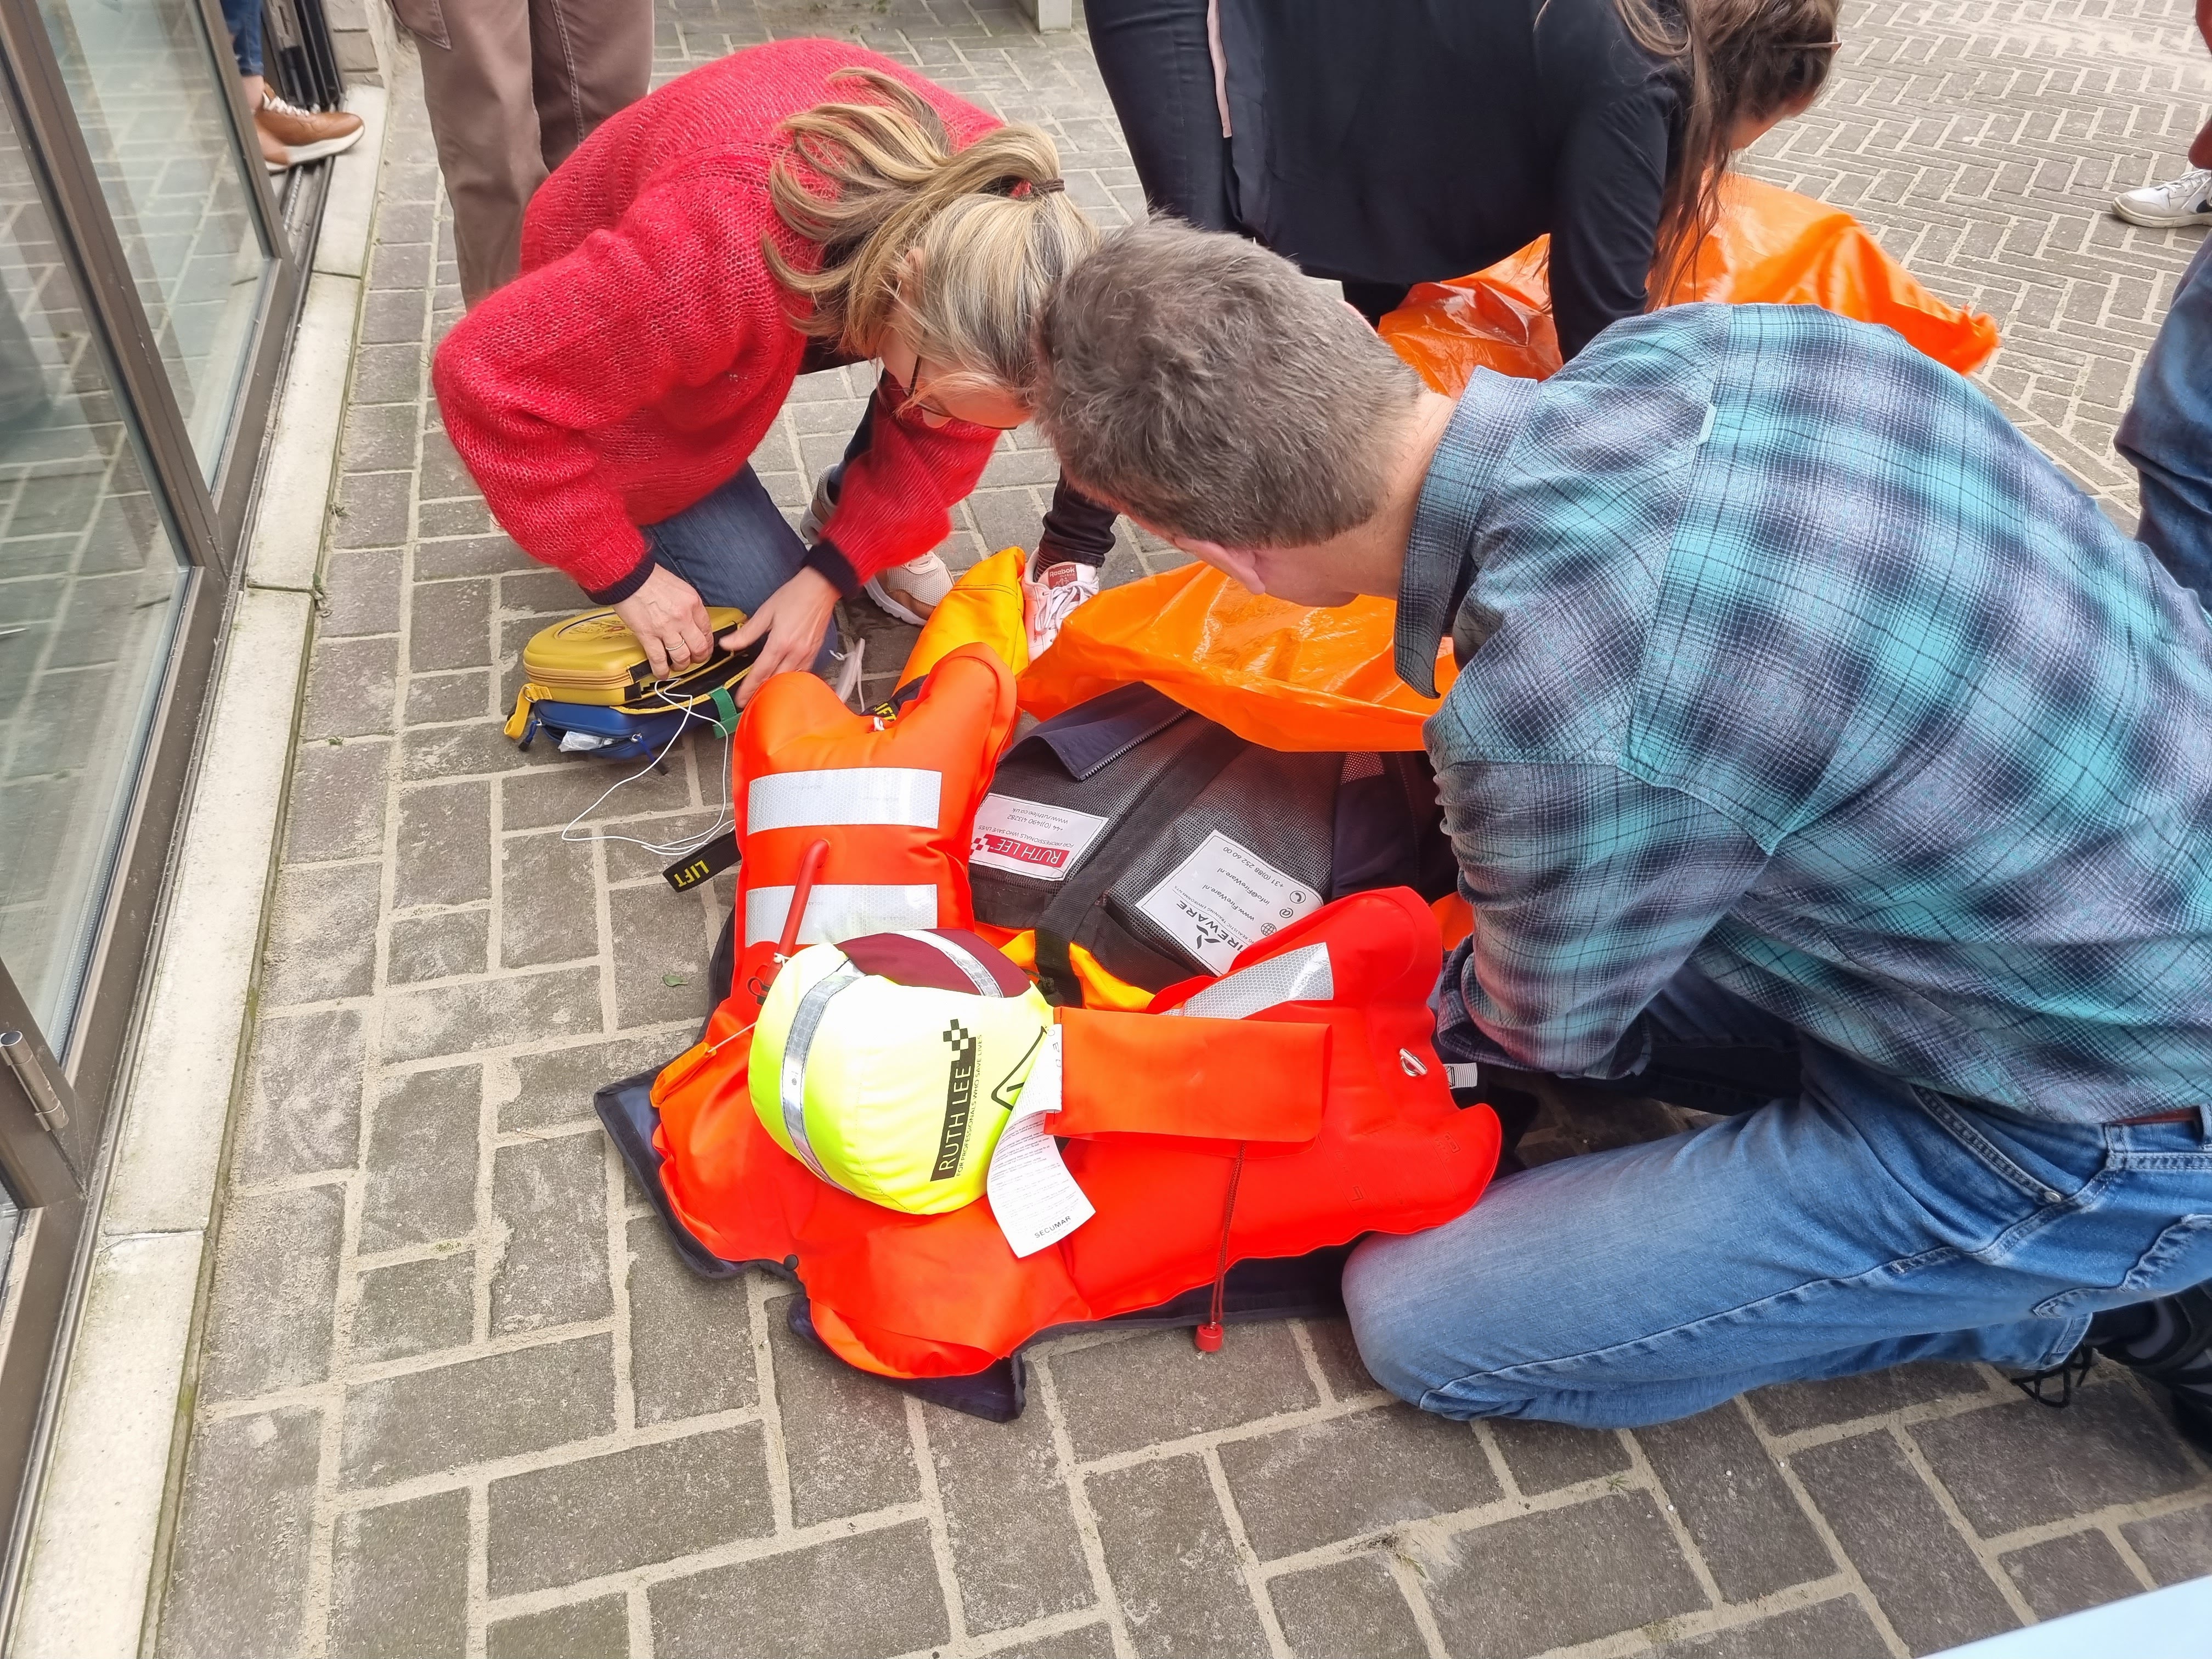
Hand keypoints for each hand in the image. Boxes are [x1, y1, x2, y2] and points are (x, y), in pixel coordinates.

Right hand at [613, 564, 714, 678]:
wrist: (628, 575)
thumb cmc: (649, 578)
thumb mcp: (678, 587)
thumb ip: (686, 605)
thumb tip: (689, 621)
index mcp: (693, 603)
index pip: (708, 630)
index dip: (707, 644)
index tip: (704, 648)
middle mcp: (683, 617)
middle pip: (699, 647)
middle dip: (698, 658)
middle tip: (694, 660)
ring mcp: (666, 628)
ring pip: (682, 657)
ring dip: (681, 665)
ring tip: (677, 666)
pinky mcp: (648, 635)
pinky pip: (659, 659)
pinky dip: (661, 670)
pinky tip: (661, 673)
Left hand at [726, 566, 838, 705]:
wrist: (821, 589)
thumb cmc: (794, 596)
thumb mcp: (766, 612)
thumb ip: (747, 632)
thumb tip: (727, 644)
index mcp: (780, 643)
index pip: (761, 672)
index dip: (748, 688)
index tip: (740, 699)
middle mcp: (795, 653)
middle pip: (776, 681)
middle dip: (761, 694)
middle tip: (749, 704)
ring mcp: (807, 655)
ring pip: (790, 681)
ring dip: (776, 691)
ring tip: (763, 698)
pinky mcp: (815, 654)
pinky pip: (802, 675)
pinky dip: (790, 682)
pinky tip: (783, 685)